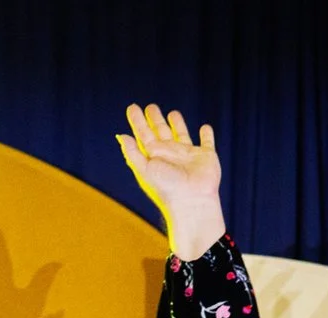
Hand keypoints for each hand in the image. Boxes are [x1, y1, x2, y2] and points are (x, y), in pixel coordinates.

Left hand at [118, 104, 224, 260]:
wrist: (191, 200)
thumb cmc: (165, 187)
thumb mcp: (144, 169)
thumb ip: (133, 153)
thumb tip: (120, 136)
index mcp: (153, 156)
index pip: (143, 134)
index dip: (137, 122)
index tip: (132, 107)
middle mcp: (169, 154)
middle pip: (160, 132)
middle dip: (155, 119)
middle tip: (150, 106)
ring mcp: (188, 155)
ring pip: (181, 134)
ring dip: (177, 124)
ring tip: (172, 113)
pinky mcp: (206, 156)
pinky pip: (207, 142)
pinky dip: (206, 135)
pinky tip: (205, 128)